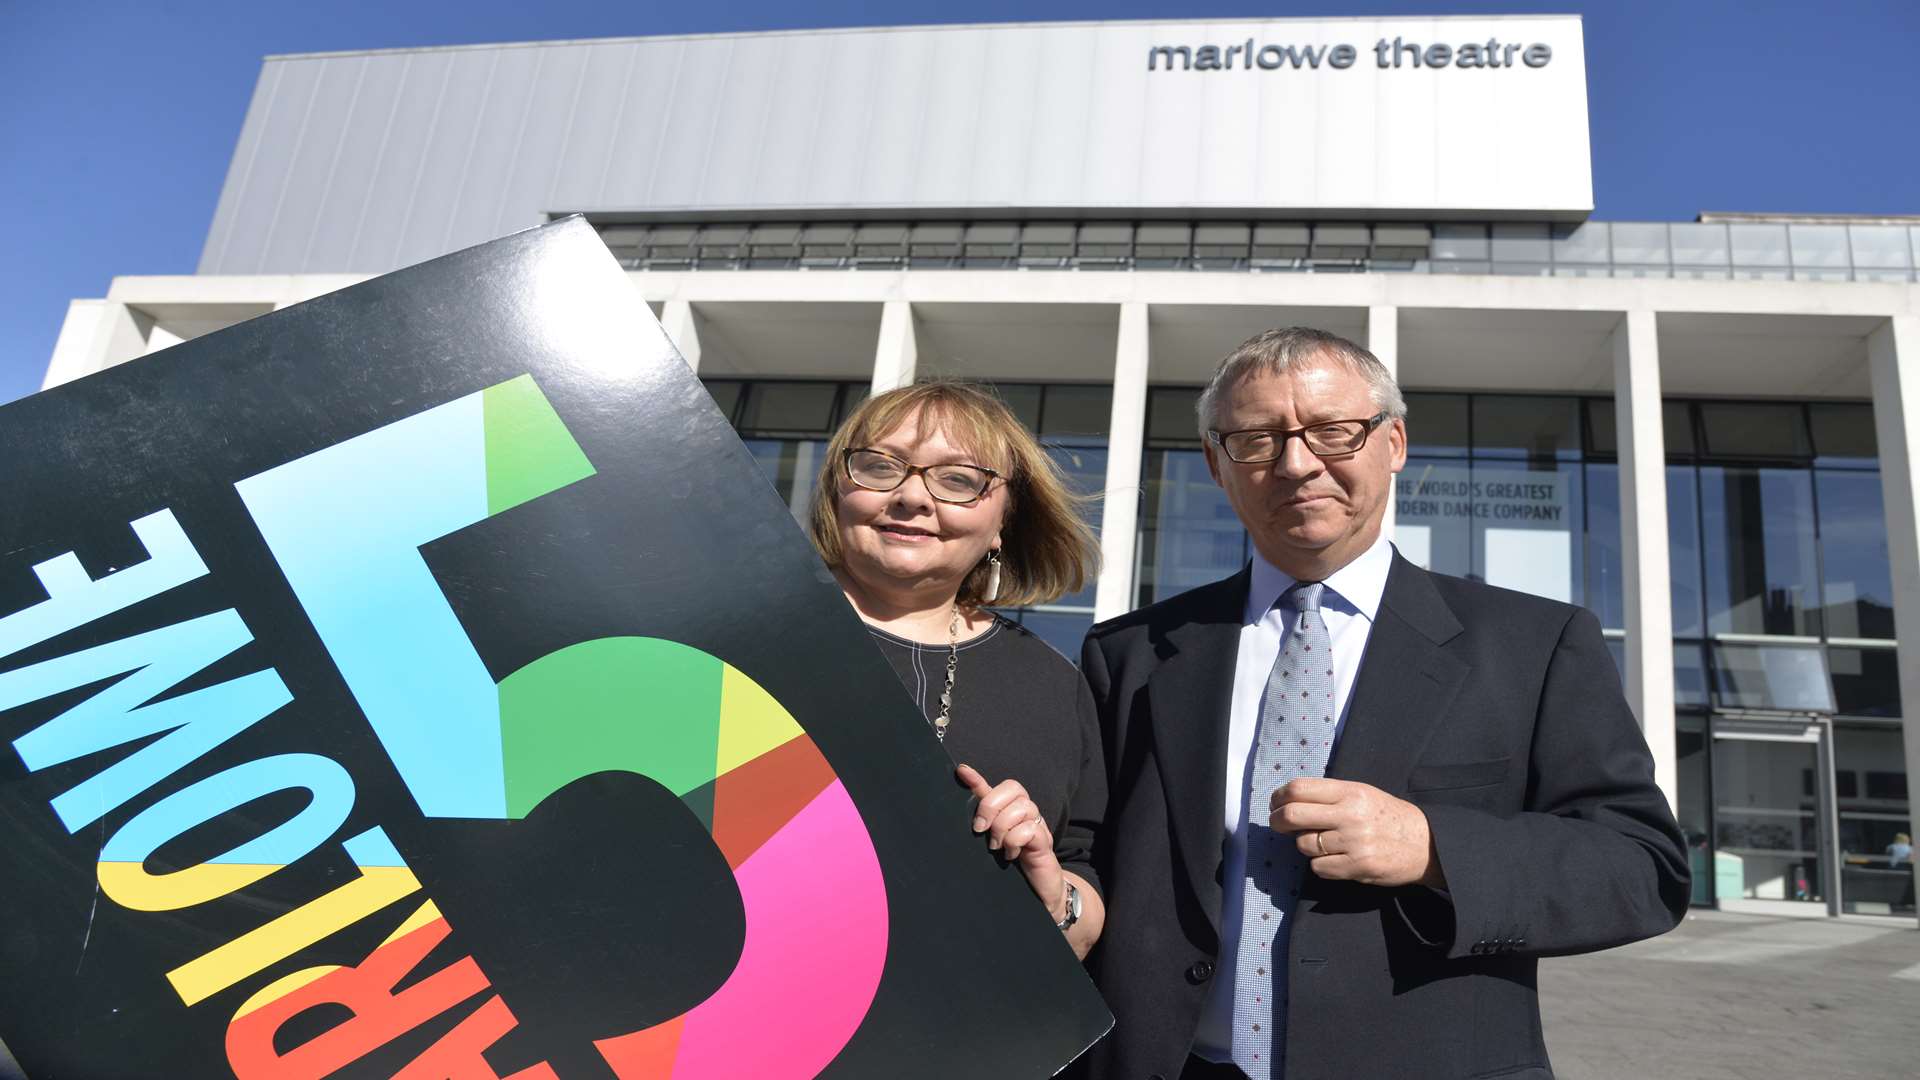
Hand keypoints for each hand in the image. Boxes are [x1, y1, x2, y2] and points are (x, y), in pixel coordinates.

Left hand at [956, 763, 1066, 922]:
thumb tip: (958, 813)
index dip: (978, 778)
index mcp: (1011, 811)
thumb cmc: (1015, 867)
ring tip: (997, 847)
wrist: (1041, 894)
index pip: (997, 787)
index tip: (961, 771)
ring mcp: (1038, 826)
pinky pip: (1029, 829)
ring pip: (1022, 807)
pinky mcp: (1045, 842)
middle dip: (990, 807)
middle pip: (1013, 788)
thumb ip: (982, 827)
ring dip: (1002, 828)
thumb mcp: (993, 844)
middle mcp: (1027, 814)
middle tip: (980, 830)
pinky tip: (1011, 855)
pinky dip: (1015, 842)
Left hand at [1270, 777, 1444, 887]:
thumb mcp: (1362, 793)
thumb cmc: (1388, 817)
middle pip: (1292, 815)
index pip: (1299, 789)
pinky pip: (1318, 867)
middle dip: (1277, 821)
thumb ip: (1329, 795)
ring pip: (1304, 844)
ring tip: (1321, 842)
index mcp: (1350, 791)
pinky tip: (1334, 858)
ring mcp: (1353, 842)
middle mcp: (1350, 815)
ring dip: (1305, 845)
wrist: (1426, 844)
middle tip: (1278, 824)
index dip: (1278, 797)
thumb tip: (1288, 801)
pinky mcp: (1357, 867)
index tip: (1275, 804)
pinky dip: (1320, 865)